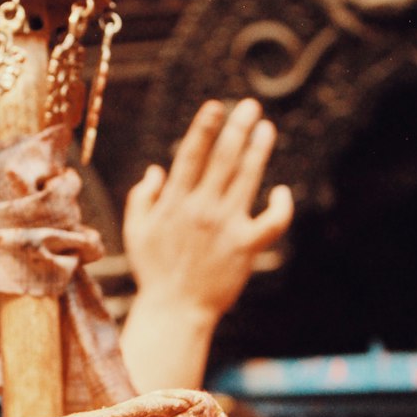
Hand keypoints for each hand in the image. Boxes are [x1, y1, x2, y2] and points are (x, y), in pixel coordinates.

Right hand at [123, 98, 292, 324]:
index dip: (204, 128)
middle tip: (250, 106)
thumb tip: (156, 169)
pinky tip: (281, 192)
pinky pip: (272, 222)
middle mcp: (201, 209)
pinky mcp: (246, 247)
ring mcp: (225, 227)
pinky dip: (281, 205)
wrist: (175, 310)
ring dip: (258, 150)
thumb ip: (141, 197)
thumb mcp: (135, 232)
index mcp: (174, 203)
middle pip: (223, 158)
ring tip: (265, 129)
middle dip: (237, 127)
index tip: (216, 106)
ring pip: (247, 179)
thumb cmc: (154, 271)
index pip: (190, 155)